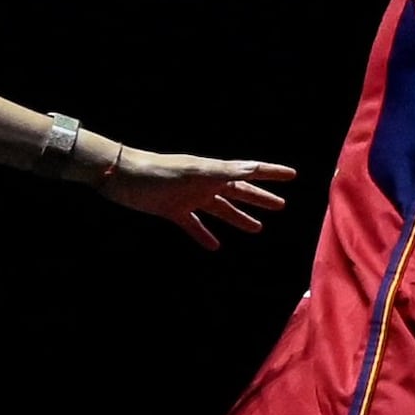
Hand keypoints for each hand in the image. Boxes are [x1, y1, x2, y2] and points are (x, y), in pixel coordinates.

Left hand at [94, 146, 295, 245]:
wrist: (121, 176)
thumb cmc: (158, 170)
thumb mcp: (195, 171)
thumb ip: (224, 171)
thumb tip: (253, 169)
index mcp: (214, 172)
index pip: (250, 171)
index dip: (271, 173)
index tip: (293, 175)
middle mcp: (206, 184)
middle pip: (239, 192)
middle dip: (259, 198)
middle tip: (280, 205)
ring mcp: (190, 198)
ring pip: (220, 210)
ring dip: (238, 218)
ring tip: (257, 228)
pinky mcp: (173, 210)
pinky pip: (194, 225)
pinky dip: (204, 235)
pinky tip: (215, 246)